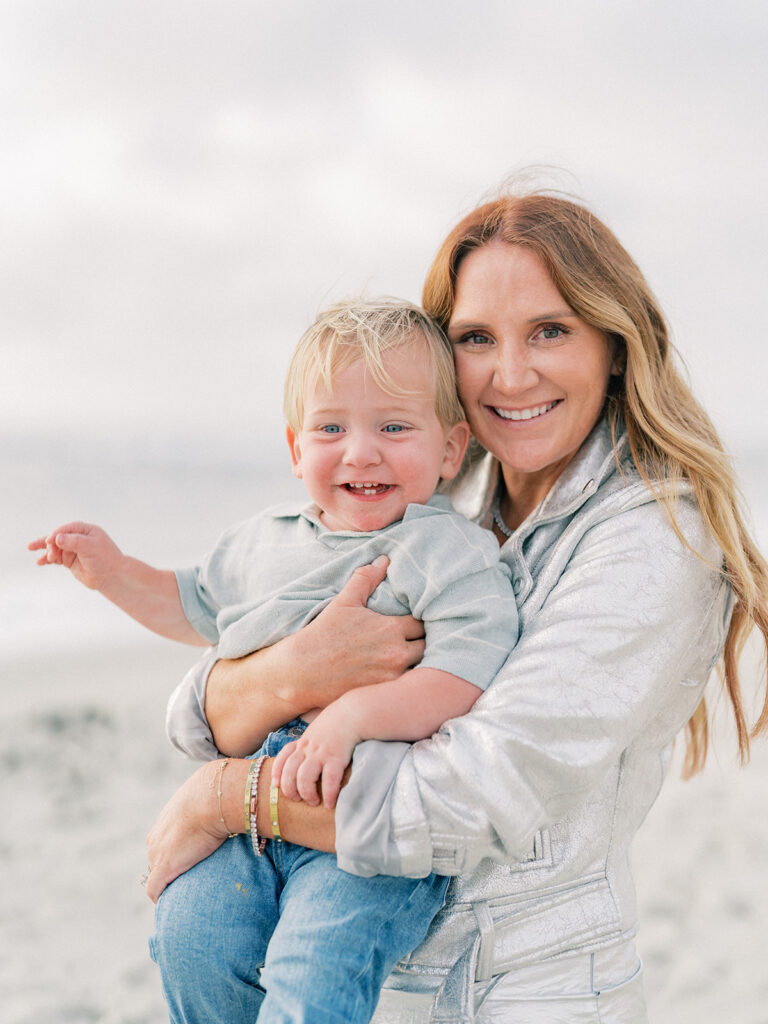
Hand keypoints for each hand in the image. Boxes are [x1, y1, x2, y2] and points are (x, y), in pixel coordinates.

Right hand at [28, 521, 122, 590]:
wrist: (112, 576)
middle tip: (52, 556)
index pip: (66, 529)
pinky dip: (47, 559)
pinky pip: (55, 558)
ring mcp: (73, 550)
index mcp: (85, 530)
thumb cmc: (105, 559)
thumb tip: (57, 538)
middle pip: (58, 539)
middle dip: (52, 546)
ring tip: (41, 560)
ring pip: (54, 548)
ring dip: (48, 552)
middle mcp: (77, 538)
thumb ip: (74, 542)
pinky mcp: (69, 560)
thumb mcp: (91, 547)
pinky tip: (39, 562)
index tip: (50, 541)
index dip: (56, 534)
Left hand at [144, 760, 241, 903]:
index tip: (188, 862)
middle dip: (169, 870)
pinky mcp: (163, 867)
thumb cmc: (217, 795)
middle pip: (156, 861)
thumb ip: (213, 806)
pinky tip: (172, 905)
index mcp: (165, 822)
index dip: (173, 855)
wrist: (213, 799)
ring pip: (155, 875)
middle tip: (189, 879)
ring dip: (168, 884)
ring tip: (185, 892)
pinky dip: (160, 898)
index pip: (162, 844)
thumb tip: (235, 804)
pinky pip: (154, 890)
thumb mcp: (211, 799)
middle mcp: (156, 838)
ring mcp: (157, 853)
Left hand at [272, 702, 359, 808]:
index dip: (277, 773)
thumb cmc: (337, 723)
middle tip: (298, 799)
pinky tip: (330, 803)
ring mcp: (320, 754)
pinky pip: (328, 781)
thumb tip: (307, 756)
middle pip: (289, 772)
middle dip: (290, 789)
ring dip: (306, 794)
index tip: (276, 785)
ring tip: (314, 801)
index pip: (282, 758)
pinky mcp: (335, 758)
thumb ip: (310, 743)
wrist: (352, 714)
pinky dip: (328, 795)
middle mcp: (307, 748)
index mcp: (302, 742)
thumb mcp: (317, 730)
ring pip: (304, 778)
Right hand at [289, 556, 425, 707]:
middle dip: (425, 641)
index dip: (422, 620)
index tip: (417, 620)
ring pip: (422, 667)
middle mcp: (396, 654)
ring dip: (420, 661)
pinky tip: (403, 675)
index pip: (423, 622)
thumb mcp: (344, 602)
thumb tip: (384, 559)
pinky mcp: (384, 694)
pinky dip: (409, 680)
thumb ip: (366, 578)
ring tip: (413, 655)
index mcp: (390, 629)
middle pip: (429, 646)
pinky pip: (408, 686)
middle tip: (417, 638)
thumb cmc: (323, 634)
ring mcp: (392, 677)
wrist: (301, 672)